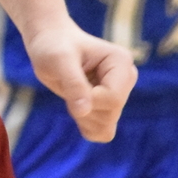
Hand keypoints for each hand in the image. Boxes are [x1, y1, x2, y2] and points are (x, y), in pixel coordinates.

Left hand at [23, 21, 135, 142]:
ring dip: (83, 117)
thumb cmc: (53, 46)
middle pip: (111, 114)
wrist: (50, 45)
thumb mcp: (58, 60)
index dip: (88, 100)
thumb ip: (73, 84)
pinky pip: (103, 133)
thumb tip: (83, 112)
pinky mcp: (110, 107)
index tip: (70, 83)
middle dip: (84, 108)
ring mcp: (120, 94)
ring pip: (106, 127)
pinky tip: (76, 105)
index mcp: (121, 62)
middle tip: (69, 86)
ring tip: (73, 93)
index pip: (113, 98)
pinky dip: (85, 126)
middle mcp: (126, 79)